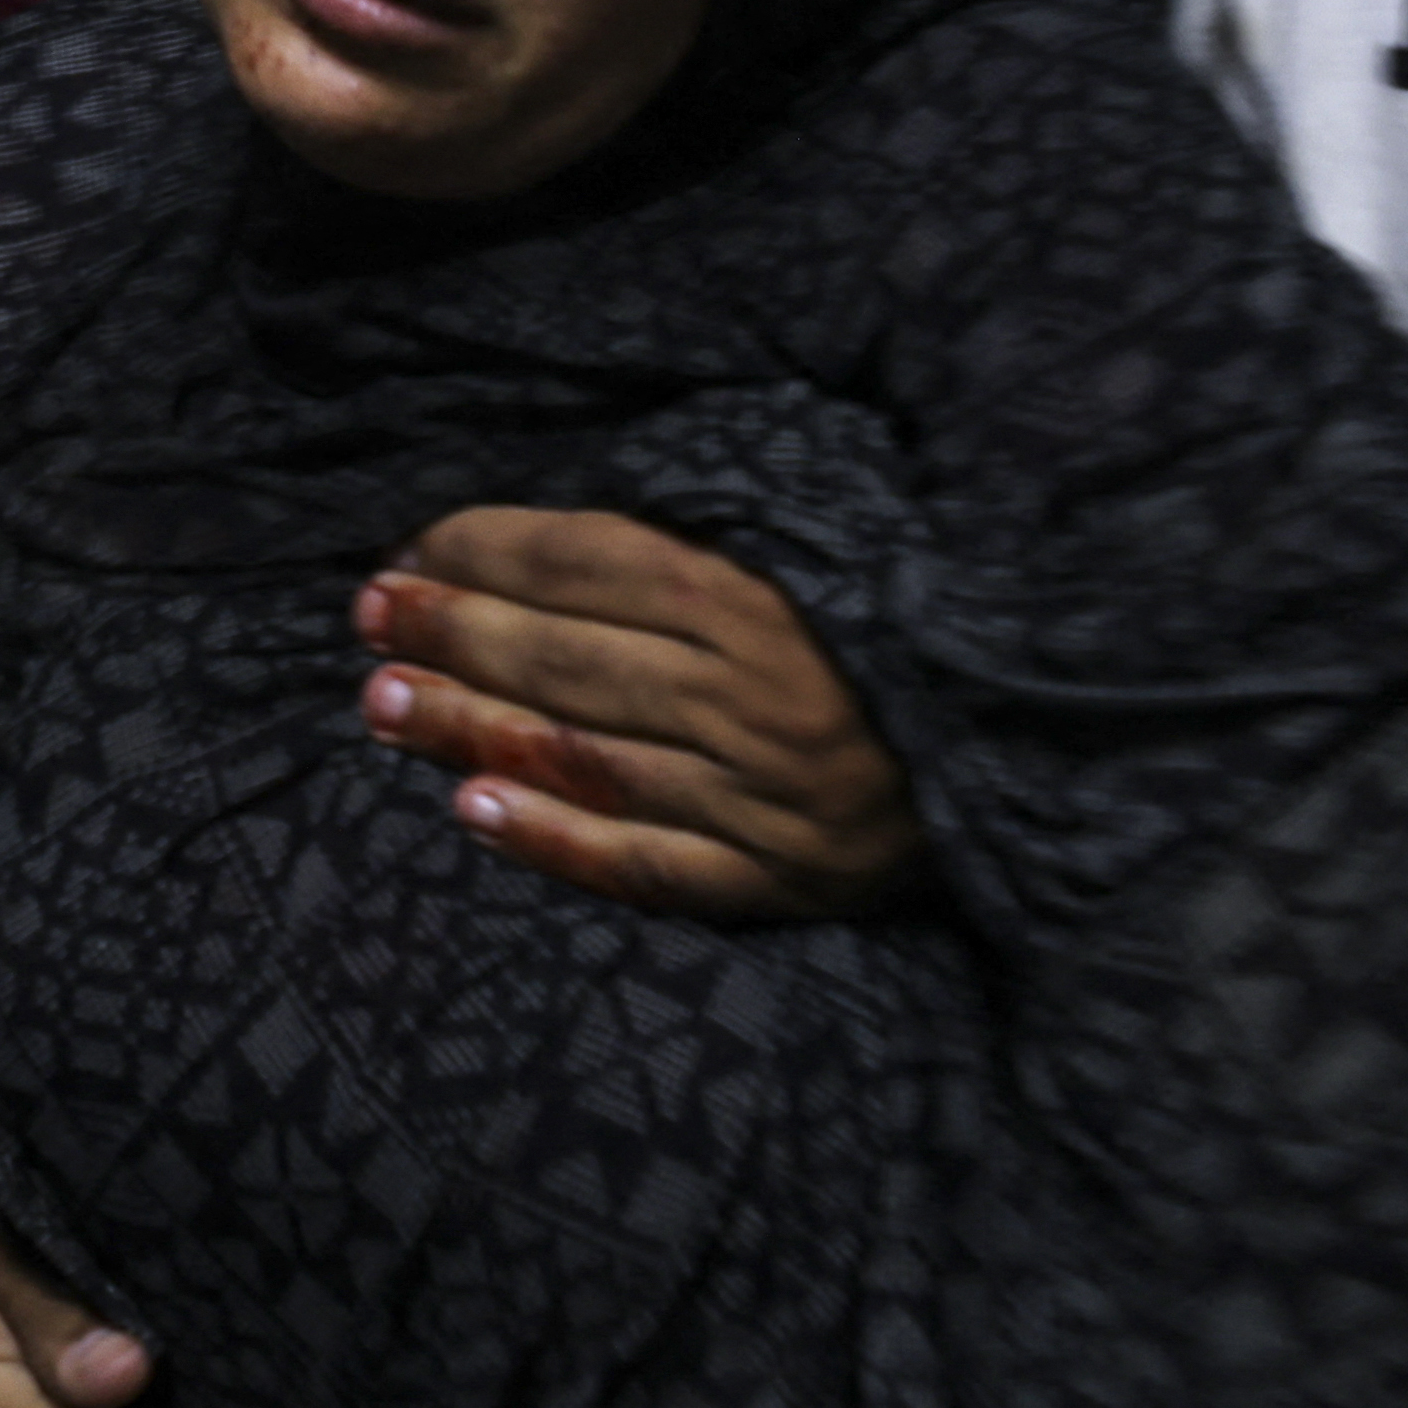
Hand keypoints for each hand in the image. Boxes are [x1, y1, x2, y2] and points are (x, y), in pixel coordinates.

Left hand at [357, 508, 923, 917]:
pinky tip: (470, 812)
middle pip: (572, 657)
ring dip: (472, 729)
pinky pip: (649, 865)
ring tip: (382, 706)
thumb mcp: (828, 546)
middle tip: (370, 620)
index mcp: (774, 594)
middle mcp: (764, 695)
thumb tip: (550, 527)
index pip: (593, 561)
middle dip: (455, 633)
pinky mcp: (785, 880)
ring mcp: (771, 797)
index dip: (487, 550)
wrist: (1037, 745)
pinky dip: (555, 840)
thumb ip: (706, 534)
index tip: (409, 549)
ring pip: (590, 756)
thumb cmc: (905, 621)